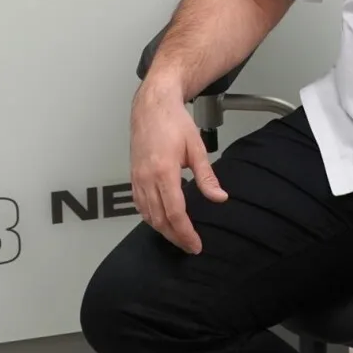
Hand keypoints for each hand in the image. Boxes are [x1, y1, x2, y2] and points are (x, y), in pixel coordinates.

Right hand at [129, 81, 227, 253]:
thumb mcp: (196, 147)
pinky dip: (150, 217)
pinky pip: (139, 204)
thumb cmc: (174, 122)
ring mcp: (137, 177)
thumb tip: (219, 198)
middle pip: (159, 219)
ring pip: (147, 215)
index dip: (185, 232)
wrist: (152, 106)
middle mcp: (147, 178)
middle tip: (190, 246)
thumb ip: (207, 177)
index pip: (174, 212)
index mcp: (164, 171)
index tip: (195, 245)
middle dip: (175, 237)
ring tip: (178, 237)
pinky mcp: (133, 175)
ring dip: (162, 230)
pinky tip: (160, 220)